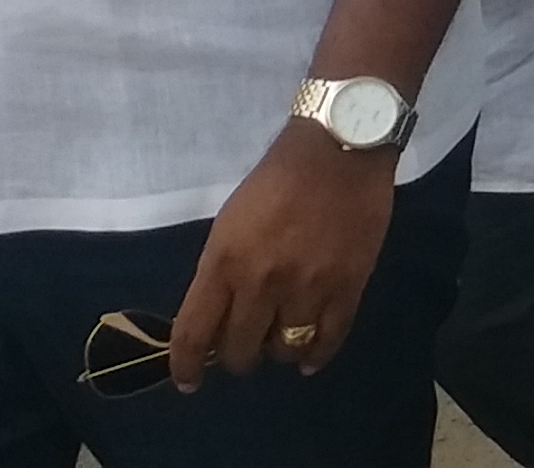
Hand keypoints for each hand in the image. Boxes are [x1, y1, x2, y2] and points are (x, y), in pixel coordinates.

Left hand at [170, 119, 397, 387]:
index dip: (185, 367)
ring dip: (277, 352)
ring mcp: (307, 288)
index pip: (194, 334)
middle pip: (239, 351)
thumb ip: (221, 273)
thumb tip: (219, 320)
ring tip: (280, 339)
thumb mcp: (229, 225)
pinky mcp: (347, 286)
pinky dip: (316, 355)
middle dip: (236, 357)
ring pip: (284, 350)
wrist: (338, 150)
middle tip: (243, 347)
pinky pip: (328, 339)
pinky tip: (309, 358)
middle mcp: (262, 283)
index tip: (187, 382)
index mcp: (224, 263)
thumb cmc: (275, 181)